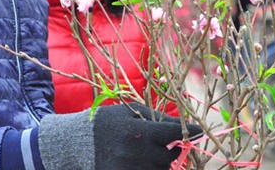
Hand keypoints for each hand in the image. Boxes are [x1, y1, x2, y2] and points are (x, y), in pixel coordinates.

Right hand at [38, 103, 201, 169]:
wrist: (75, 143)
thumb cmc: (105, 122)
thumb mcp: (129, 111)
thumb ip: (155, 116)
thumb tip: (179, 122)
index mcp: (139, 131)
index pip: (174, 133)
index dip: (191, 131)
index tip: (200, 131)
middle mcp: (137, 153)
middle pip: (170, 156)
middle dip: (171, 149)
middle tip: (165, 143)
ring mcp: (130, 169)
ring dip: (160, 163)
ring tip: (149, 154)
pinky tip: (144, 162)